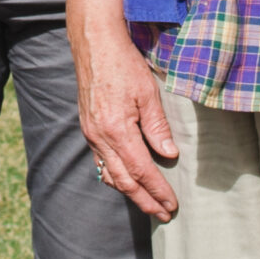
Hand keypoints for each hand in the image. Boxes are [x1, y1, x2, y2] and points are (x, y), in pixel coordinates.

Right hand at [62, 0, 178, 219]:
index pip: (141, 171)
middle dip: (144, 200)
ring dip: (129, 192)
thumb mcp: (148, 93)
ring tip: (147, 202)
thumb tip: (169, 156)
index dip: (157, 190)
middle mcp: (99, 137)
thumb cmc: (123, 64)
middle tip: (162, 214)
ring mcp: (91, 133)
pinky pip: (100, 161)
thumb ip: (157, 127)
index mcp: (117, 130)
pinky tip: (126, 179)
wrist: (94, 44)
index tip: (171, 205)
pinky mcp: (88, 127)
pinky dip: (115, 175)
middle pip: (123, 180)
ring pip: (109, 173)